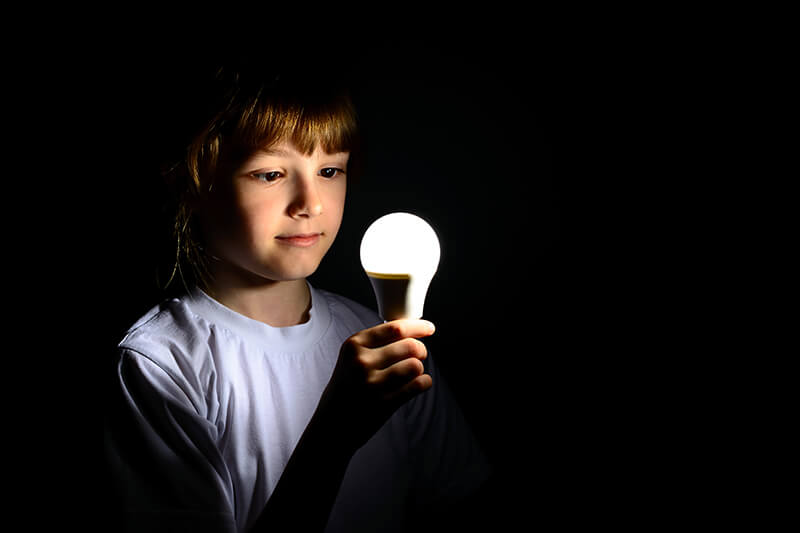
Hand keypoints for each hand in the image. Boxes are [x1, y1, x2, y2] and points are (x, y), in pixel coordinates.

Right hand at [318, 319, 435, 450]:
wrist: (331, 424)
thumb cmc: (346, 388)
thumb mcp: (350, 358)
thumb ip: (375, 344)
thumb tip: (411, 331)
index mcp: (354, 345)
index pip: (395, 328)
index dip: (417, 327)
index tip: (429, 328)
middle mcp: (362, 362)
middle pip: (410, 346)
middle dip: (421, 350)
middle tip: (419, 354)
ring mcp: (372, 383)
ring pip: (415, 365)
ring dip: (419, 368)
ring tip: (412, 373)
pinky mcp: (384, 403)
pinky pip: (418, 385)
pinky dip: (424, 383)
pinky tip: (418, 384)